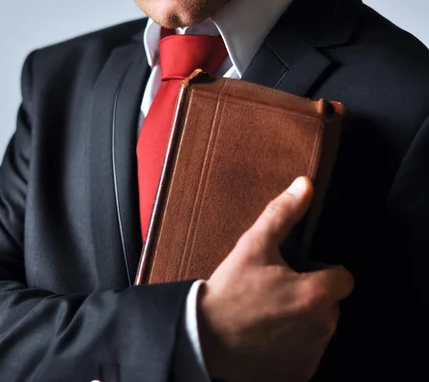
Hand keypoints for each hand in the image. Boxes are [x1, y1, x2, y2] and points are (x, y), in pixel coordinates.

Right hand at [198, 176, 353, 381]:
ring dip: (303, 320)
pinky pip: (306, 353)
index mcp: (314, 294)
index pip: (344, 278)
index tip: (299, 273)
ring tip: (268, 314)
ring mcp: (310, 353)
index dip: (322, 272)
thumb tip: (304, 185)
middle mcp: (320, 326)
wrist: (202, 338)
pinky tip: (267, 335)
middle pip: (330, 304)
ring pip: (319, 328)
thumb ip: (283, 213)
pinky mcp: (298, 372)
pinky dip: (293, 345)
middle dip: (310, 296)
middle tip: (275, 293)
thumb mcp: (252, 246)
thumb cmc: (228, 292)